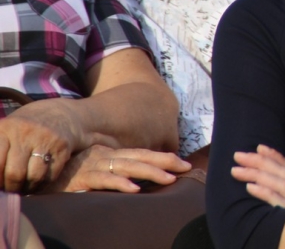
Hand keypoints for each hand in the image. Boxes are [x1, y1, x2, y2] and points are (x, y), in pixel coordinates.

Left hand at [0, 101, 82, 191]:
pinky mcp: (62, 146)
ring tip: (24, 188)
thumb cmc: (22, 131)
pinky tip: (38, 183)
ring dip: (28, 188)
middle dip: (12, 187)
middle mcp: (25, 131)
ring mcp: (46, 138)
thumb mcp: (4, 132)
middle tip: (11, 189)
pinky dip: (43, 184)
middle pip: (15, 173)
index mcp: (5, 128)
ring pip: (34, 176)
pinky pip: (51, 175)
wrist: (57, 114)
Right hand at [41, 145, 190, 192]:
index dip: (164, 158)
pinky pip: (103, 180)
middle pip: (140, 158)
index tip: (184, 163)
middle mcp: (105, 156)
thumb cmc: (69, 177)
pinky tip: (133, 189)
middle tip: (185, 167)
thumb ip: (116, 173)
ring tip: (168, 179)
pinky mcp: (81, 179)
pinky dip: (119, 184)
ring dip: (149, 173)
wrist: (39, 177)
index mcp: (110, 154)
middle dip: (164, 162)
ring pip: (127, 167)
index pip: (142, 154)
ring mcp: (93, 166)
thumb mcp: (96, 172)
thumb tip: (142, 182)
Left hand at [232, 144, 284, 208]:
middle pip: (279, 170)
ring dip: (256, 174)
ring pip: (278, 182)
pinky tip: (250, 188)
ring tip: (236, 171)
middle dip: (257, 161)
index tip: (257, 147)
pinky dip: (264, 192)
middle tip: (237, 156)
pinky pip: (277, 200)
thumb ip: (275, 183)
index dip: (272, 154)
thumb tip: (256, 169)